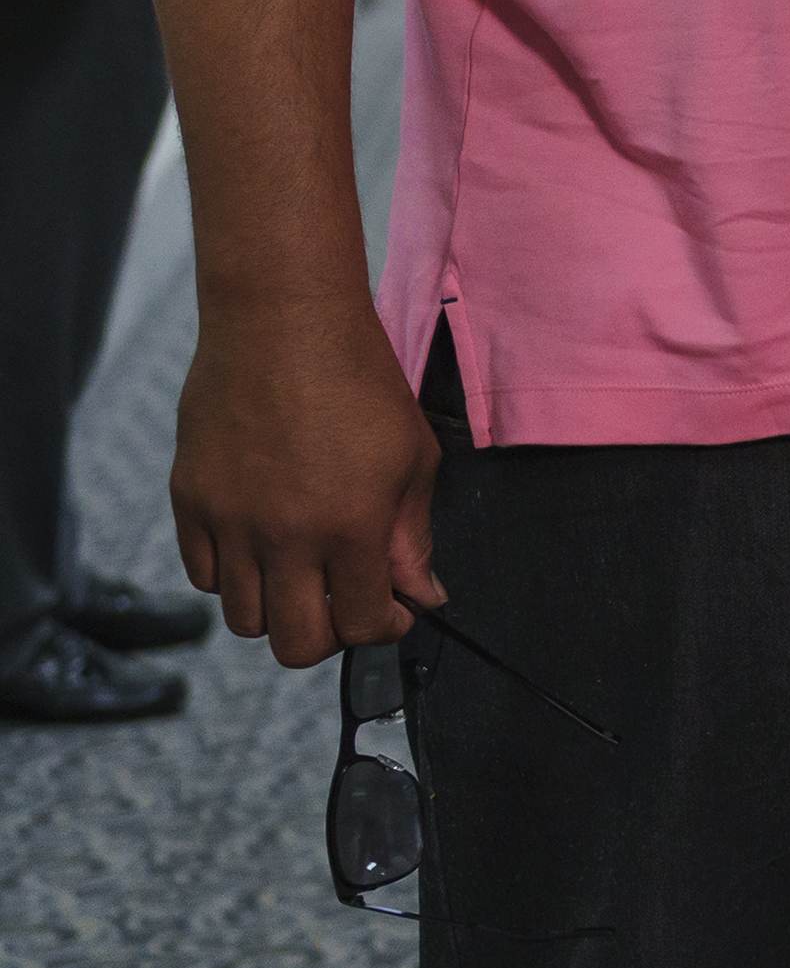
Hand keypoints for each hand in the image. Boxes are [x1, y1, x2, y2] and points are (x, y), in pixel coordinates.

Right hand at [169, 297, 441, 664]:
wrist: (282, 322)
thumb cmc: (359, 379)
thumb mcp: (411, 455)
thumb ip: (413, 535)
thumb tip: (422, 595)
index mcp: (350, 525)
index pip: (360, 625)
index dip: (384, 627)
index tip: (394, 610)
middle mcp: (285, 535)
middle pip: (294, 645)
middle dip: (328, 635)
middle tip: (345, 602)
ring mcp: (230, 522)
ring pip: (244, 620)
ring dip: (278, 608)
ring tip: (304, 571)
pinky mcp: (189, 502)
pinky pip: (203, 576)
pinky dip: (233, 575)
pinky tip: (261, 543)